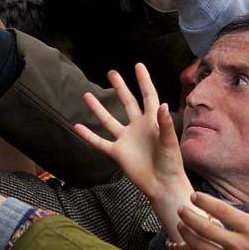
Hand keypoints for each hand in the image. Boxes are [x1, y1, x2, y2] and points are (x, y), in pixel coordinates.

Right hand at [74, 63, 196, 241]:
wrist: (163, 184)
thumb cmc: (171, 162)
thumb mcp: (169, 141)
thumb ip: (165, 124)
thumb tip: (162, 104)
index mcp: (153, 121)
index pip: (148, 96)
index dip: (144, 81)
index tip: (138, 65)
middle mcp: (138, 126)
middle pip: (127, 102)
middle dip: (120, 87)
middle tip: (111, 72)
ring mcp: (126, 139)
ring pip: (109, 120)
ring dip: (98, 108)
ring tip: (87, 94)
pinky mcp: (117, 153)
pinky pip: (100, 142)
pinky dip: (88, 135)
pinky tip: (76, 126)